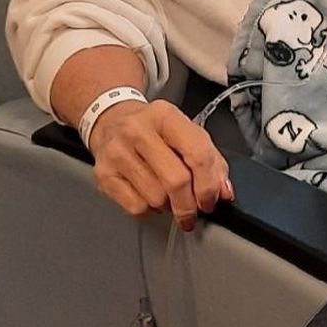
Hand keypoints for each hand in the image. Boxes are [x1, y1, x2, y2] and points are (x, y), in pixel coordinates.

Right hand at [88, 99, 233, 231]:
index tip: (211, 200)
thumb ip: (211, 160)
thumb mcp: (187, 132)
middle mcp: (138, 131)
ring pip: (156, 198)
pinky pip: (137, 208)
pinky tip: (150, 196)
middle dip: (189, 204)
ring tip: (169, 195)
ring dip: (169, 206)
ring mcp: (117, 152)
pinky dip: (150, 210)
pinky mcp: (103, 174)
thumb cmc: (155, 129)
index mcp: (165, 116)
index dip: (209, 185)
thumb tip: (223, 192)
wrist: (113, 121)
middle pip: (176, 181)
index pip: (197, 154)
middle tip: (193, 210)